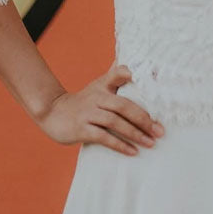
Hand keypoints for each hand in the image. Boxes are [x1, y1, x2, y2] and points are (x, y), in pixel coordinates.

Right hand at [35, 62, 164, 155]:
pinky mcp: (81, 129)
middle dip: (144, 119)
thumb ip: (115, 75)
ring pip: (115, 122)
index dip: (133, 74)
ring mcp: (88, 113)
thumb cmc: (83, 100)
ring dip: (135, 134)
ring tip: (151, 143)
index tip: (153, 79)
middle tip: (160, 131)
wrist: (52, 112)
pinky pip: (104, 137)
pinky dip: (120, 145)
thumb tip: (133, 61)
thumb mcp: (98, 85)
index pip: (119, 73)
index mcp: (103, 84)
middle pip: (123, 105)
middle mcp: (96, 96)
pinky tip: (133, 151)